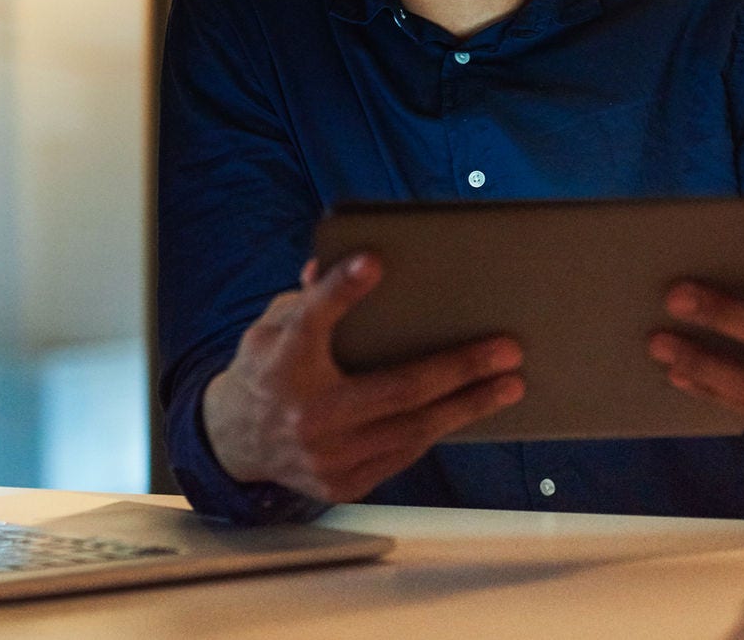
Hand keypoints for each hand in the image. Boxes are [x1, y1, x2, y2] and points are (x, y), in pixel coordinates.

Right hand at [202, 253, 524, 503]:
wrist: (234, 442)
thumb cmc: (269, 369)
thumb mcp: (274, 325)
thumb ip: (311, 299)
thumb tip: (344, 262)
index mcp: (281, 360)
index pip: (311, 319)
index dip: (342, 290)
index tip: (374, 261)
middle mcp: (305, 413)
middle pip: (394, 389)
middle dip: (458, 369)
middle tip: (506, 350)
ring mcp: (325, 455)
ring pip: (412, 430)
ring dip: (467, 406)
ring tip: (509, 385)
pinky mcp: (343, 483)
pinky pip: (404, 453)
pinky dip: (438, 429)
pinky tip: (469, 409)